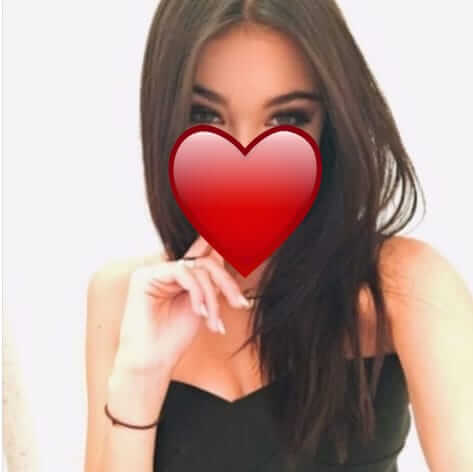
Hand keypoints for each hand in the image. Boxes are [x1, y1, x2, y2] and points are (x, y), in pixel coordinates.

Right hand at [113, 235, 250, 373]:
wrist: (153, 362)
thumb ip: (211, 282)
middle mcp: (166, 270)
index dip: (221, 249)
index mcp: (178, 275)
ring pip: (197, 269)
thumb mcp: (204, 305)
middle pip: (205, 262)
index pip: (203, 254)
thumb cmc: (175, 338)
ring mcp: (154, 271)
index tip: (237, 263)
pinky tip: (200, 313)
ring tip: (214, 322)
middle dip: (227, 283)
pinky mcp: (144, 276)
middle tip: (240, 304)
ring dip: (211, 298)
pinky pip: (181, 273)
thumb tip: (225, 253)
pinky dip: (196, 293)